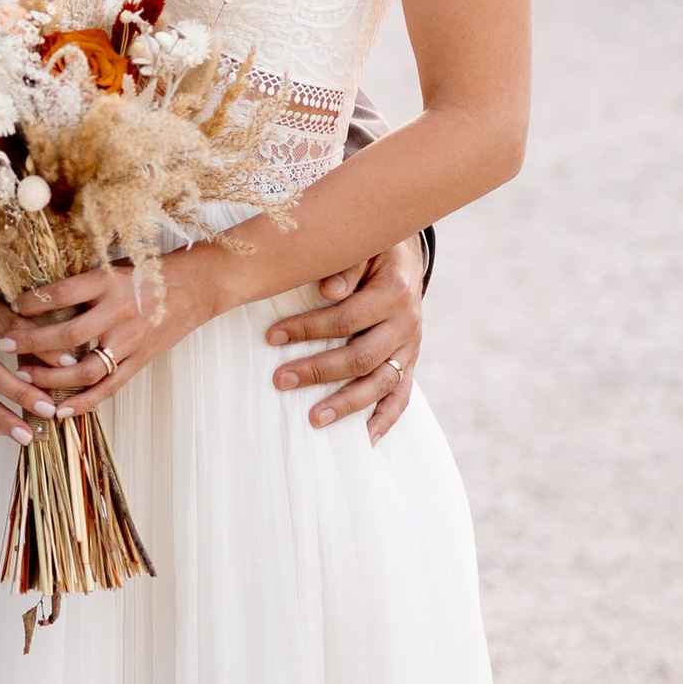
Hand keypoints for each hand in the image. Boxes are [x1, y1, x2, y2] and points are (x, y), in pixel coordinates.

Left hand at [0, 251, 219, 418]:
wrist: (196, 287)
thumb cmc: (148, 273)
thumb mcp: (113, 267)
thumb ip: (81, 283)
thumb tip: (35, 295)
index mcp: (109, 282)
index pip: (61, 293)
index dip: (31, 303)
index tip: (9, 307)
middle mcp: (120, 312)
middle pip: (67, 334)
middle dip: (30, 342)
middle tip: (3, 345)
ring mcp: (131, 340)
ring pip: (85, 369)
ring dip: (50, 377)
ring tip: (23, 377)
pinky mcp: (140, 361)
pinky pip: (108, 387)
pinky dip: (83, 402)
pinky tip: (60, 410)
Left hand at [264, 237, 423, 440]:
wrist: (405, 256)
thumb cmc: (371, 248)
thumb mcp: (363, 244)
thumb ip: (347, 263)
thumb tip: (329, 290)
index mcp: (394, 291)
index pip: (346, 318)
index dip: (308, 328)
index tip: (271, 336)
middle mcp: (407, 323)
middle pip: (361, 356)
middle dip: (317, 370)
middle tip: (280, 379)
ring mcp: (411, 347)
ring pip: (380, 383)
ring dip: (347, 404)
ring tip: (313, 420)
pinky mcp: (410, 362)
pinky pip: (402, 396)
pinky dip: (386, 419)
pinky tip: (366, 440)